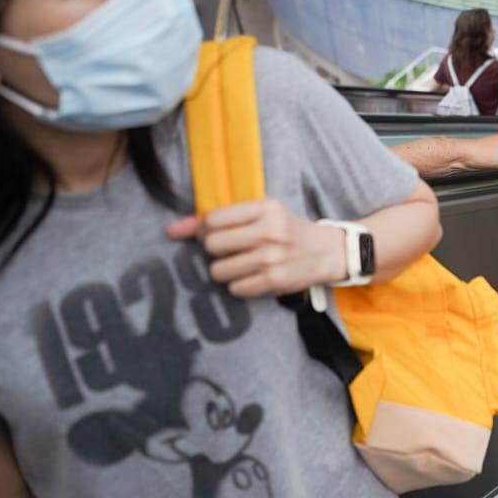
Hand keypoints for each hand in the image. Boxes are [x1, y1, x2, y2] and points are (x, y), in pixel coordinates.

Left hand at [166, 199, 345, 297]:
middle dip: (215, 251)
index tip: (218, 234)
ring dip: (226, 271)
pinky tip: (254, 277)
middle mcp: (269, 231)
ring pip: (219, 271)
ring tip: (243, 265)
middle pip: (212, 246)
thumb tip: (170, 230)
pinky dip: (240, 286)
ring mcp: (272, 257)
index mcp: (265, 208)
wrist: (327, 251)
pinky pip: (235, 289)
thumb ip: (216, 220)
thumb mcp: (259, 214)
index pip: (212, 219)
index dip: (208, 230)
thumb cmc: (286, 230)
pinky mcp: (275, 281)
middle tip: (230, 251)